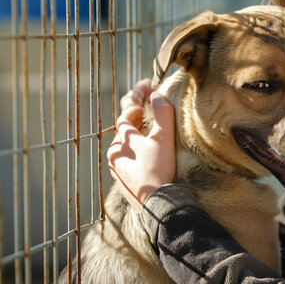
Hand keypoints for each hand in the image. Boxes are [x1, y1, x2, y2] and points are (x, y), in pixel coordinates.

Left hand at [107, 79, 176, 210]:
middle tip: (147, 103)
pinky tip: (145, 153)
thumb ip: (162, 113)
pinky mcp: (123, 182)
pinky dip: (136, 151)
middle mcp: (115, 153)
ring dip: (135, 134)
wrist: (157, 204)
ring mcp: (117, 169)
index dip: (138, 97)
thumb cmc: (159, 169)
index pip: (127, 112)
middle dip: (136, 114)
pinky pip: (128, 160)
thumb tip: (156, 94)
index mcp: (122, 141)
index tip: (148, 86)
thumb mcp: (164, 138)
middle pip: (125, 128)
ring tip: (147, 127)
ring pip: (125, 145)